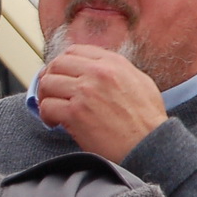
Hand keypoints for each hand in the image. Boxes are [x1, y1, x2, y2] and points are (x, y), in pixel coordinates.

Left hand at [36, 44, 167, 161]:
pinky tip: (54, 123)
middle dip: (49, 78)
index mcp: (113, 63)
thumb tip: (95, 68)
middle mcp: (98, 72)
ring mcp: (85, 92)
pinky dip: (46, 115)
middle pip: (56, 64)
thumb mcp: (139, 82)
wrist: (150, 145)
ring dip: (46, 97)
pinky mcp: (75, 113)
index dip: (62, 63)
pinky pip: (47, 107)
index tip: (60, 75)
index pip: (75, 51)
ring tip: (52, 109)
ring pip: (47, 84)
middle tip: (50, 93)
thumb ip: (117, 70)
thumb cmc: (147, 120)